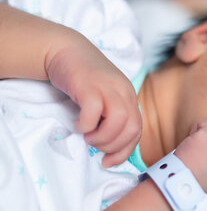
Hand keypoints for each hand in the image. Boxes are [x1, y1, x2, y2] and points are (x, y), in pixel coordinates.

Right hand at [46, 39, 141, 167]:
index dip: (124, 151)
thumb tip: (111, 146)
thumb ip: (112, 117)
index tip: (109, 161)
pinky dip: (86, 125)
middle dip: (114, 146)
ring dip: (103, 137)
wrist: (66, 49)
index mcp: (130, 98)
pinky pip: (94, 112)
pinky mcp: (89, 85)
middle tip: (96, 146)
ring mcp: (108, 87)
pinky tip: (78, 125)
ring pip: (119, 121)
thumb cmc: (84, 79)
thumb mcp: (105, 97)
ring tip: (88, 137)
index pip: (137, 131)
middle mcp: (124, 92)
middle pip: (132, 128)